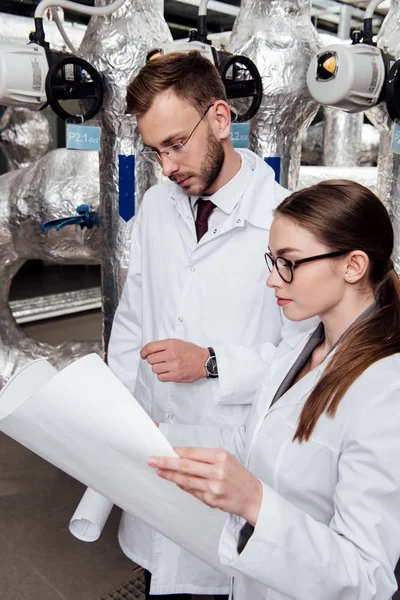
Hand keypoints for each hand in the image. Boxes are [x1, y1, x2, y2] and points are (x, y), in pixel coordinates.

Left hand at [141, 339, 208, 382]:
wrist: (204, 361)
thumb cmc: (192, 352)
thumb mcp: (178, 342)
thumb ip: (164, 346)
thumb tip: (149, 351)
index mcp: (171, 344)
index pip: (150, 348)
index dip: (143, 352)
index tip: (143, 355)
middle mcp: (171, 354)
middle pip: (150, 359)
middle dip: (153, 360)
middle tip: (159, 361)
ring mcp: (173, 366)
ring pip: (154, 369)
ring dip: (158, 368)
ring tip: (165, 367)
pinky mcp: (176, 376)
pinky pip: (160, 377)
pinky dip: (162, 376)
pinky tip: (167, 372)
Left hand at [148, 447, 262, 525]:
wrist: (254, 497)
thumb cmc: (239, 477)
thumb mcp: (226, 460)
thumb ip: (204, 459)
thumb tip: (180, 458)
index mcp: (220, 456)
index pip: (191, 452)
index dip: (175, 452)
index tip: (163, 450)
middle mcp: (217, 471)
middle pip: (185, 466)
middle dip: (166, 463)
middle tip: (152, 460)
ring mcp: (213, 487)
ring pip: (185, 480)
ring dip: (170, 476)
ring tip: (159, 471)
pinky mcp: (211, 500)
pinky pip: (192, 492)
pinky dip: (183, 486)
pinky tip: (177, 482)